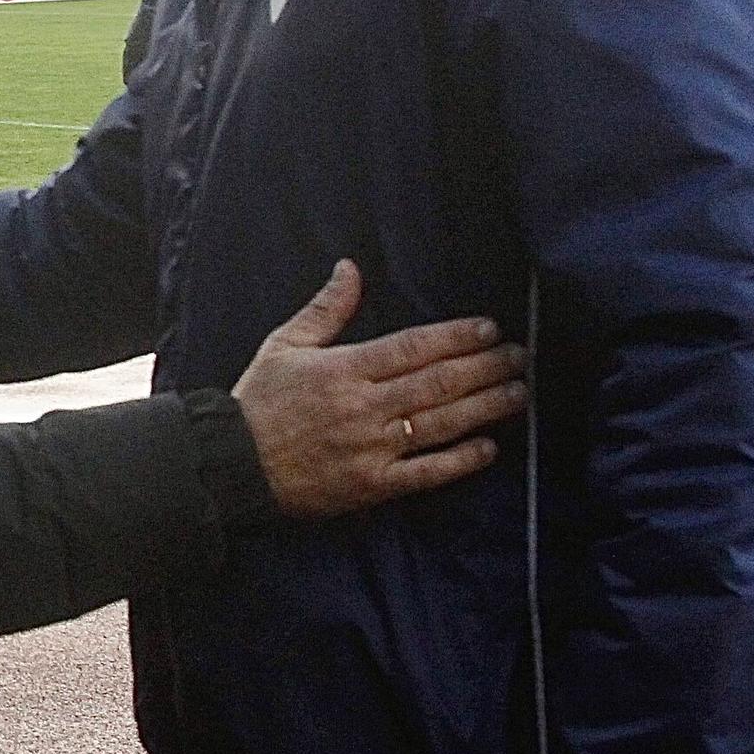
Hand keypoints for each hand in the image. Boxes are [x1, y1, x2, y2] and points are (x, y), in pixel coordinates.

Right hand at [232, 260, 527, 517]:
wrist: (234, 464)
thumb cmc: (259, 400)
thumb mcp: (284, 344)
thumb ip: (325, 309)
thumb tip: (351, 269)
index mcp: (344, 369)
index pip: (413, 348)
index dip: (455, 337)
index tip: (489, 328)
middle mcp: (364, 407)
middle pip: (437, 383)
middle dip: (483, 368)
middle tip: (519, 357)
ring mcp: (372, 448)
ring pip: (440, 424)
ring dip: (484, 407)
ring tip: (517, 392)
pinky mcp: (373, 485)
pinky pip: (426, 473)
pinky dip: (460, 461)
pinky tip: (489, 447)